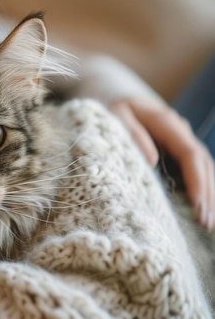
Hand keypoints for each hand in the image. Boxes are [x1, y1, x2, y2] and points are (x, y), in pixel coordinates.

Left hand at [109, 97, 214, 230]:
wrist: (115, 95)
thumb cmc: (113, 106)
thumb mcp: (116, 114)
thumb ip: (132, 133)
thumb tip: (151, 160)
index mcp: (167, 123)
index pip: (190, 154)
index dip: (197, 180)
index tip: (198, 204)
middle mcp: (180, 131)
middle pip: (203, 164)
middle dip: (207, 194)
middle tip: (207, 224)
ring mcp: (181, 140)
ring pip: (204, 168)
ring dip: (208, 195)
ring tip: (209, 224)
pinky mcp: (176, 149)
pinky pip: (194, 169)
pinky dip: (201, 188)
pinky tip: (202, 209)